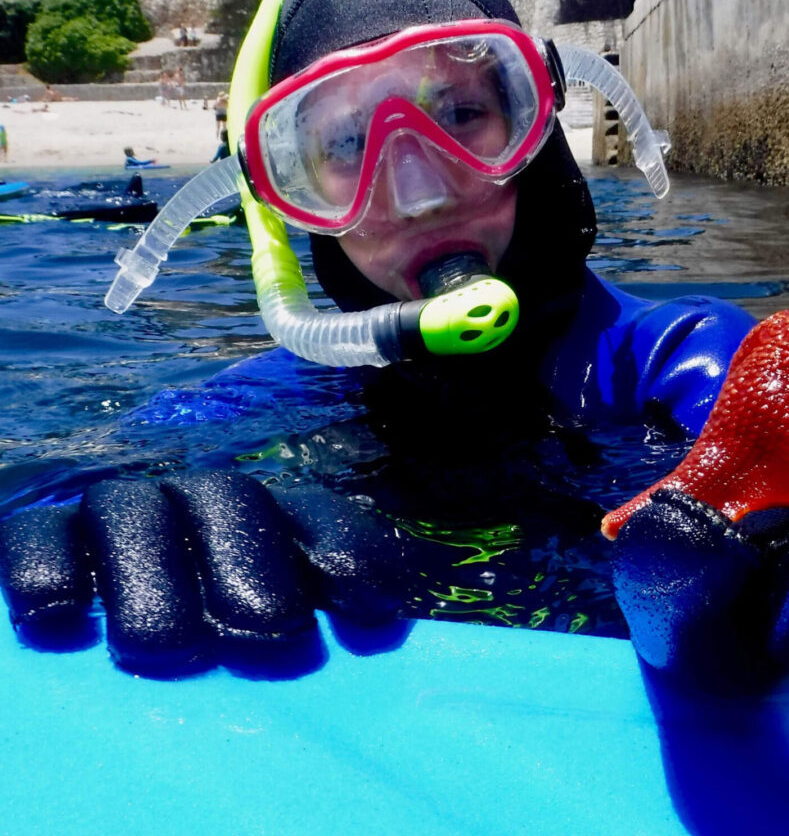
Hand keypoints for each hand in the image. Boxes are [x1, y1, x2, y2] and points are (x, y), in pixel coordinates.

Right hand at [0, 472, 405, 674]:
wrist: (80, 656)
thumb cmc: (216, 659)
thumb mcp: (271, 636)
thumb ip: (317, 619)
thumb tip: (381, 624)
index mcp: (264, 526)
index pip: (312, 514)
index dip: (345, 547)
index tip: (372, 605)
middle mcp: (194, 507)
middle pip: (226, 499)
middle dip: (249, 556)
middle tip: (267, 625)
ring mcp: (121, 517)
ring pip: (133, 510)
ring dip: (152, 570)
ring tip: (167, 641)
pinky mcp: (48, 541)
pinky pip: (38, 536)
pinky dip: (47, 564)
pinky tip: (64, 611)